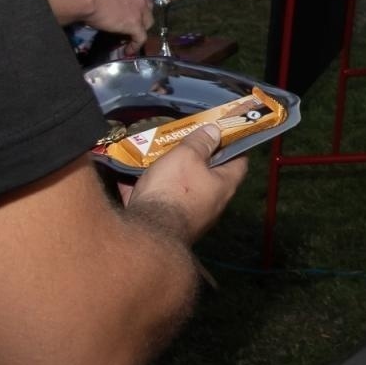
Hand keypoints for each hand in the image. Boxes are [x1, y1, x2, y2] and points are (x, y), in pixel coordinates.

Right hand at [82, 0, 154, 43]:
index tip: (140, 3)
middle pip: (148, 6)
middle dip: (142, 13)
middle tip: (132, 19)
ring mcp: (140, 9)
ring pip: (148, 22)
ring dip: (141, 28)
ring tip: (131, 35)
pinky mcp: (134, 24)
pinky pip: (140, 38)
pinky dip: (136, 45)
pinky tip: (129, 50)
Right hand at [128, 125, 247, 244]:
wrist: (147, 233)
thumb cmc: (174, 189)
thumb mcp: (188, 155)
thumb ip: (201, 141)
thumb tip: (215, 131)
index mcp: (224, 186)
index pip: (239, 162)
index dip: (233, 144)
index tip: (221, 132)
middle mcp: (211, 205)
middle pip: (207, 176)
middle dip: (194, 158)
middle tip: (182, 141)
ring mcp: (188, 217)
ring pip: (178, 190)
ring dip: (167, 174)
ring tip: (153, 155)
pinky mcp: (164, 227)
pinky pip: (155, 203)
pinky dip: (144, 191)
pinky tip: (126, 178)